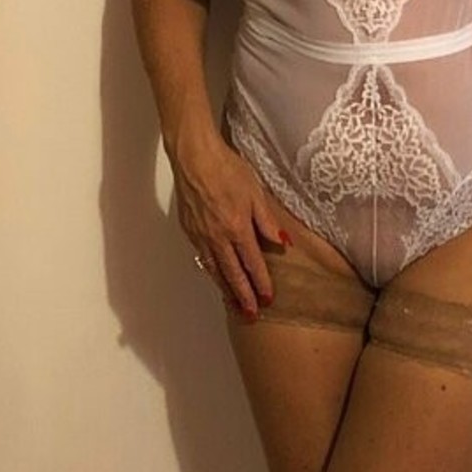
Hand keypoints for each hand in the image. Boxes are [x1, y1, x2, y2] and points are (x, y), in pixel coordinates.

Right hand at [172, 134, 290, 317]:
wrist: (194, 157)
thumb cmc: (226, 168)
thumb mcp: (256, 193)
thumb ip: (268, 221)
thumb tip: (282, 242)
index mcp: (237, 229)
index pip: (252, 264)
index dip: (261, 283)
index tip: (268, 298)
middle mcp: (218, 238)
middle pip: (232, 274)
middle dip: (243, 296)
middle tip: (251, 314)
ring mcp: (201, 235)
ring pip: (214, 270)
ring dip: (225, 289)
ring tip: (234, 304)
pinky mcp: (189, 230)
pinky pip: (202, 257)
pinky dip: (211, 271)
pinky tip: (216, 275)